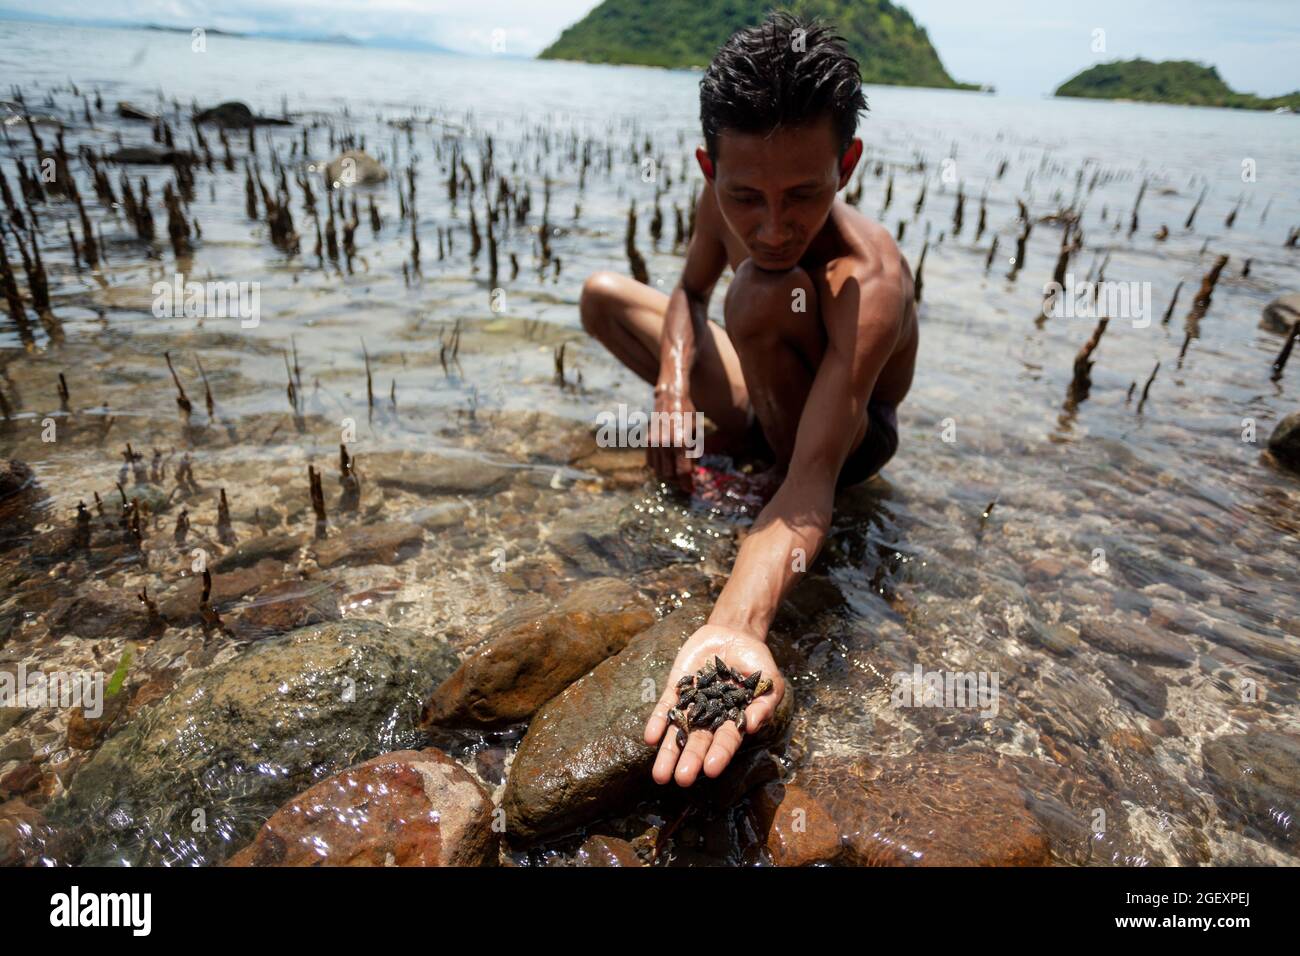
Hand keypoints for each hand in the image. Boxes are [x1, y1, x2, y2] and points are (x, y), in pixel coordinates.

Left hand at [643, 624, 784, 786]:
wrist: (734, 634)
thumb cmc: (756, 662)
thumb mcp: (769, 681)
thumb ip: (763, 704)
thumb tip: (751, 726)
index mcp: (734, 720)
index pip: (726, 740)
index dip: (719, 754)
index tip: (711, 769)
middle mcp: (710, 718)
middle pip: (699, 742)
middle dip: (691, 760)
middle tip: (682, 779)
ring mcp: (692, 705)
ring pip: (678, 732)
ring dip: (669, 753)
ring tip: (660, 775)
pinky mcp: (676, 689)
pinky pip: (665, 708)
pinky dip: (657, 723)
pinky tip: (650, 738)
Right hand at [649, 380, 695, 493]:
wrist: (670, 398)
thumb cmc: (688, 414)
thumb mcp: (696, 433)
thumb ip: (693, 454)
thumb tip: (692, 472)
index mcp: (681, 442)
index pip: (683, 472)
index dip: (687, 484)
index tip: (690, 490)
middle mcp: (665, 444)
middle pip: (669, 475)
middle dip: (678, 480)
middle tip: (685, 480)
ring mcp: (654, 443)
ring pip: (658, 470)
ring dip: (668, 475)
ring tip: (676, 472)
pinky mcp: (647, 441)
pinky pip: (651, 462)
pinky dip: (658, 466)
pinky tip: (667, 462)